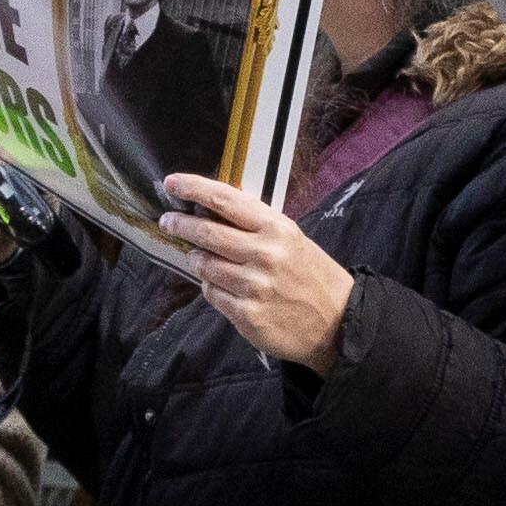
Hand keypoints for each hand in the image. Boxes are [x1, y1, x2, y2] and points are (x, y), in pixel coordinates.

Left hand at [160, 173, 353, 366]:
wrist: (337, 322)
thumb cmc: (311, 276)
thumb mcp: (291, 239)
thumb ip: (255, 226)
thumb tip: (211, 211)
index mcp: (277, 229)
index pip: (226, 200)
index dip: (194, 188)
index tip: (173, 182)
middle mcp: (264, 255)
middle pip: (206, 233)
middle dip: (181, 224)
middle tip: (168, 221)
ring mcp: (253, 286)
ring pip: (204, 265)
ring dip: (197, 259)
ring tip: (202, 258)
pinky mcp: (246, 315)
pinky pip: (212, 294)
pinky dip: (211, 287)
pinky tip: (222, 285)